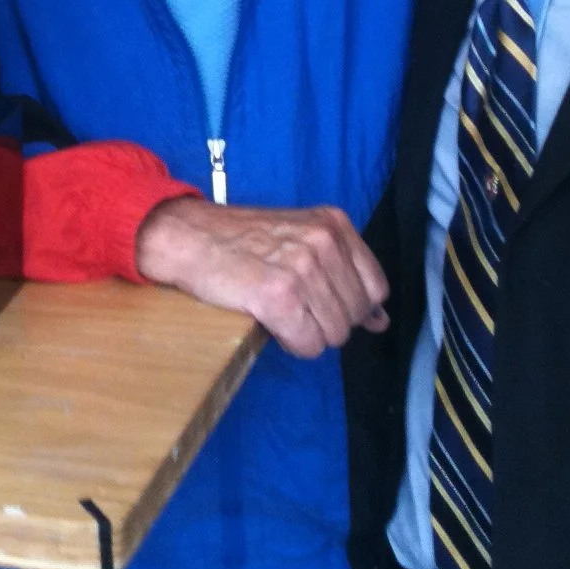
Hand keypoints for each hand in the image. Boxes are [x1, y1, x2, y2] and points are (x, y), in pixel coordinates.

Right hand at [134, 197, 387, 358]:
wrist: (188, 237)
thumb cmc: (241, 240)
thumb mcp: (301, 239)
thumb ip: (344, 273)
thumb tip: (381, 321)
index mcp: (334, 224)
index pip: (375, 287)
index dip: (351, 305)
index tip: (322, 301)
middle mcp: (323, 241)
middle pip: (354, 315)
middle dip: (326, 321)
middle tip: (292, 305)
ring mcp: (302, 268)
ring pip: (334, 334)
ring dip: (307, 333)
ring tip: (279, 311)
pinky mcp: (278, 296)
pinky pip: (308, 344)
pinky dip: (292, 343)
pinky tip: (272, 322)